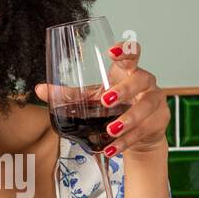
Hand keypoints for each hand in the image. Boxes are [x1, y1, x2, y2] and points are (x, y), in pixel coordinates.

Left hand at [34, 36, 169, 156]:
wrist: (139, 132)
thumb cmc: (115, 106)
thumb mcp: (91, 98)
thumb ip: (69, 94)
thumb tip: (39, 89)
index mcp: (127, 71)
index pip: (132, 53)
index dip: (126, 49)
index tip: (112, 52)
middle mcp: (145, 82)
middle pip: (140, 79)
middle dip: (124, 89)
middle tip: (106, 100)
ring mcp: (155, 101)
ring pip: (146, 106)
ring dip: (128, 119)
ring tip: (110, 130)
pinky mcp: (159, 121)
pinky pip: (144, 130)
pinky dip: (127, 141)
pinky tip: (113, 148)